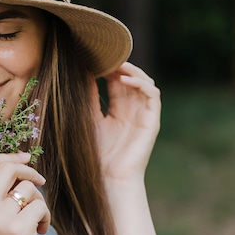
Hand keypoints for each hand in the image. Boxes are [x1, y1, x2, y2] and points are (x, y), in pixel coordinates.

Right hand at [0, 152, 49, 234]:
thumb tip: (20, 160)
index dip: (9, 156)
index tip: (26, 158)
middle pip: (7, 168)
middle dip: (29, 171)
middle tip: (40, 182)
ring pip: (28, 188)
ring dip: (39, 202)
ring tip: (35, 221)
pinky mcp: (18, 229)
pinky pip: (40, 205)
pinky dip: (46, 217)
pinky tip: (40, 232)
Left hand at [92, 62, 160, 185]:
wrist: (110, 178)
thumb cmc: (97, 155)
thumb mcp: (90, 120)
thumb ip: (89, 99)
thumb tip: (82, 73)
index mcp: (118, 111)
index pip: (116, 82)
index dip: (108, 69)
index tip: (93, 59)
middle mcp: (132, 110)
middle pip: (130, 79)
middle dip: (119, 66)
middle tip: (104, 56)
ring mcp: (143, 114)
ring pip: (143, 82)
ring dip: (131, 70)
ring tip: (115, 64)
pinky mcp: (152, 120)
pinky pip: (152, 94)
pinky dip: (140, 83)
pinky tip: (124, 79)